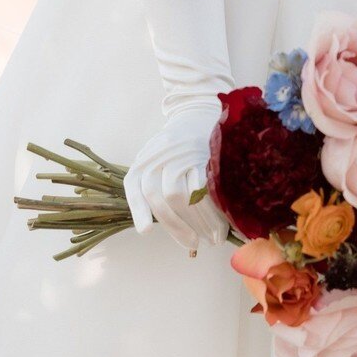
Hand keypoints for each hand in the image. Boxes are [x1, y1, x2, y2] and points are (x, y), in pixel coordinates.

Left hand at [123, 102, 232, 252]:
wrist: (202, 113)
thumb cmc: (179, 146)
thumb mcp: (158, 158)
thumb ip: (155, 184)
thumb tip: (166, 225)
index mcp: (144, 159)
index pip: (136, 186)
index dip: (139, 211)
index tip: (145, 231)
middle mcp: (158, 155)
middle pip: (160, 198)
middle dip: (176, 227)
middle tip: (193, 243)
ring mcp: (180, 155)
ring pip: (180, 197)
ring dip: (196, 223)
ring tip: (210, 238)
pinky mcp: (202, 155)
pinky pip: (203, 189)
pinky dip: (211, 211)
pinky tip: (220, 222)